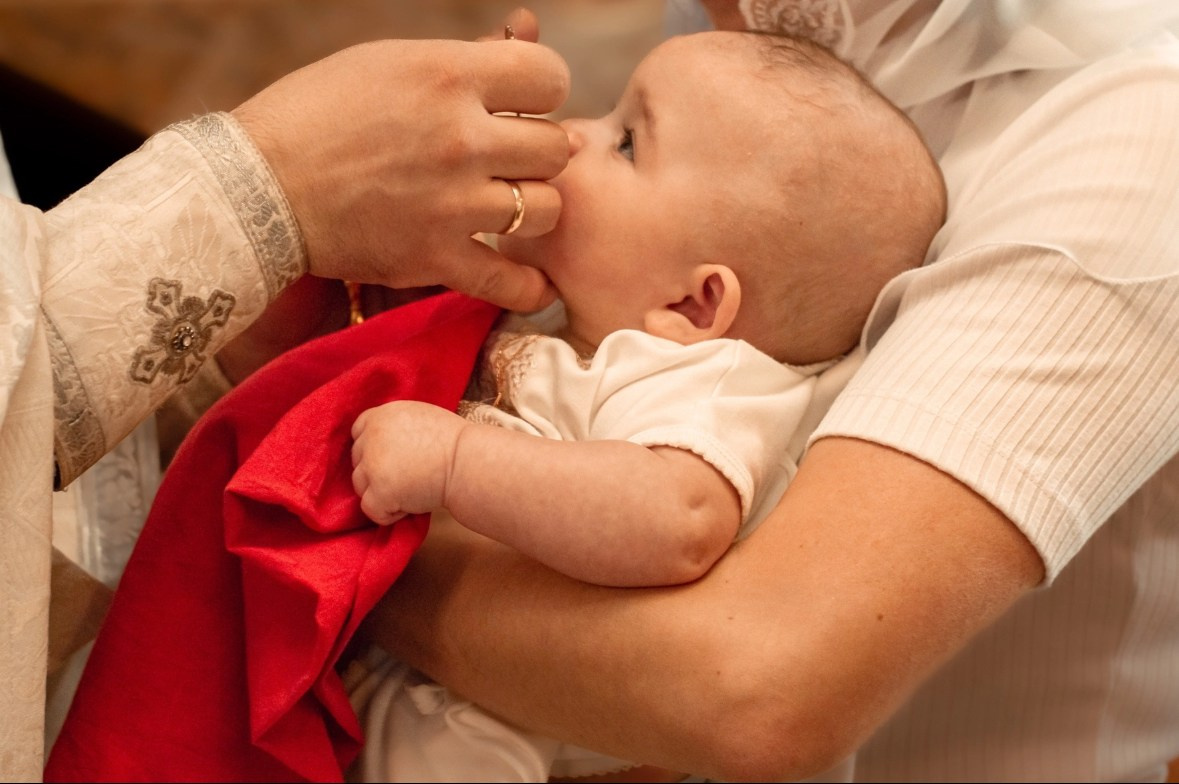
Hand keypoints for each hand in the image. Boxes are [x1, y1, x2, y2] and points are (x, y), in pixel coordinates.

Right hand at [232, 31, 568, 312]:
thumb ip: (467, 57)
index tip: (523, 104)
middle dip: (537, 152)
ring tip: (507, 208)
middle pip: (556, 148)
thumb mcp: (389, 63)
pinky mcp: (435, 259)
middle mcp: (461, 138)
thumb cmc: (317, 113)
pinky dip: (528, 287)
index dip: (542, 90)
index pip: (549, 77)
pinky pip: (512, 283)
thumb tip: (525, 29)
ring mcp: (453, 204)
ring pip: (546, 210)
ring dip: (533, 209)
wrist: (255, 187)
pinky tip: (531, 280)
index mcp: (449, 75)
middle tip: (510, 160)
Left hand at [351, 400, 467, 524]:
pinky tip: (412, 504)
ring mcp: (373, 464)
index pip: (358, 432)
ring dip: (383, 493)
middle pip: (358, 461)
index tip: (391, 459)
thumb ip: (395, 427)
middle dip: (378, 472)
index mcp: (382, 415)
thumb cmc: (456, 443)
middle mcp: (372, 436)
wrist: (468, 463)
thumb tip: (382, 444)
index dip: (371, 448)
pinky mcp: (379, 491)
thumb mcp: (420, 418)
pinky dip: (389, 514)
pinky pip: (371, 509)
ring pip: (360, 486)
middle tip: (408, 478)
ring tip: (413, 491)